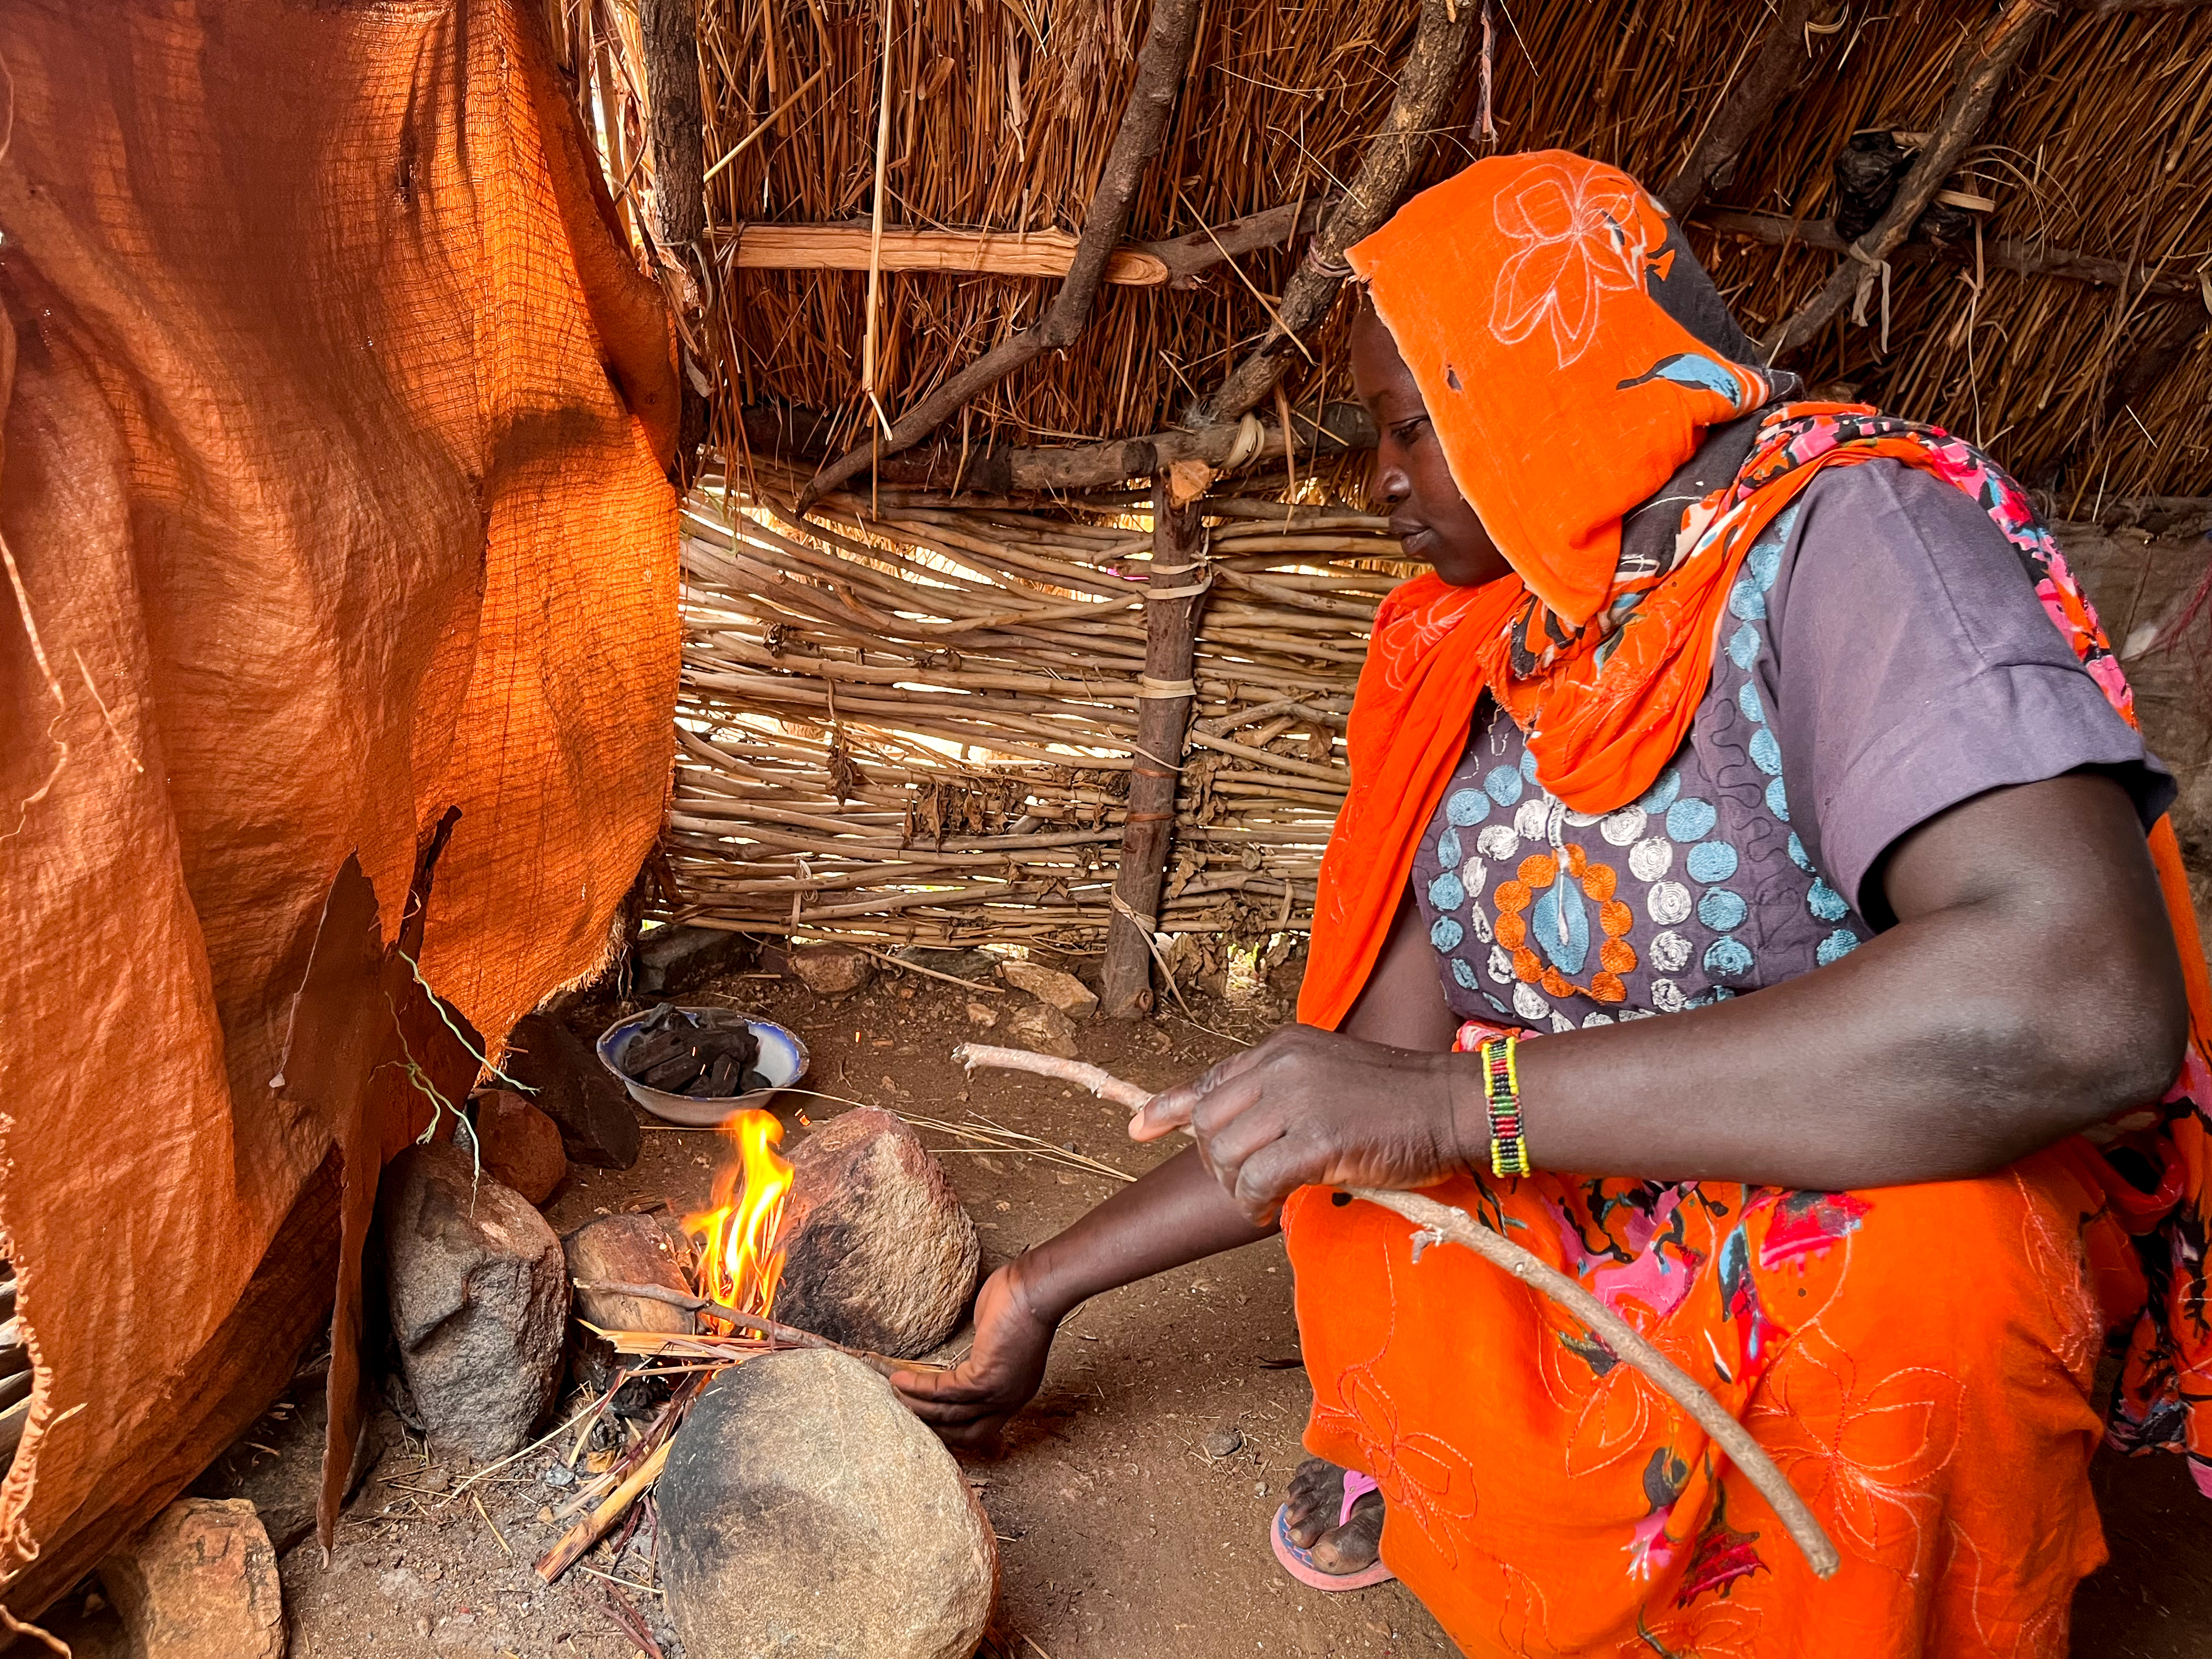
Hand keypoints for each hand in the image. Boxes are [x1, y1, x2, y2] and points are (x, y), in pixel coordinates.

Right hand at [889, 1261, 1057, 1455]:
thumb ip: (980, 1354)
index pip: (979, 1425)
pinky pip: (942, 1390)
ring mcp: (998, 1393)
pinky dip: (918, 1387)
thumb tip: (962, 1355)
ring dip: (917, 1405)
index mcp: (1013, 1390)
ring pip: (948, 1412)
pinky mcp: (984, 1379)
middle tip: (904, 1409)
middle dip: (930, 1424)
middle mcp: (1008, 1399)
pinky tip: (900, 1380)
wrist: (1036, 1288)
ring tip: (895, 1394)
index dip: (950, 1426)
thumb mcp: (997, 1337)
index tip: (925, 1416)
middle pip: (962, 1430)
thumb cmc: (1021, 1301)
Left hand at [1129, 1024, 1475, 1225]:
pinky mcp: (1317, 1139)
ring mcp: (1298, 1099)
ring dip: (1234, 1187)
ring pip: (1224, 1153)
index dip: (1169, 1107)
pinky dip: (1253, 1203)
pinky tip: (1269, 1213)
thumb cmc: (1400, 1100)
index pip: (1210, 1078)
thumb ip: (1284, 1091)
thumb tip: (1241, 1133)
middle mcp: (1282, 1065)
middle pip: (1208, 1122)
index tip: (1139, 1129)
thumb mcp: (1329, 1076)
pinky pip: (1255, 1181)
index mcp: (1283, 1047)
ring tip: (1261, 1200)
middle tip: (1245, 1188)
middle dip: (1216, 1163)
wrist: (1455, 1104)